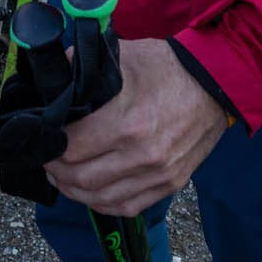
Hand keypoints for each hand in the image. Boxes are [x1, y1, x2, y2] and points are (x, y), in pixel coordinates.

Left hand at [44, 38, 228, 217]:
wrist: (216, 85)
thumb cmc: (168, 68)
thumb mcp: (124, 55)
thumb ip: (84, 64)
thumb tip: (55, 75)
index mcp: (127, 122)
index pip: (71, 148)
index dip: (50, 145)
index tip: (45, 138)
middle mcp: (142, 154)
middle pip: (80, 177)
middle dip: (56, 170)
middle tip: (48, 158)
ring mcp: (158, 173)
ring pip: (100, 197)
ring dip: (74, 190)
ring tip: (63, 176)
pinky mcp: (170, 183)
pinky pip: (126, 206)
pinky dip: (102, 203)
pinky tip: (90, 192)